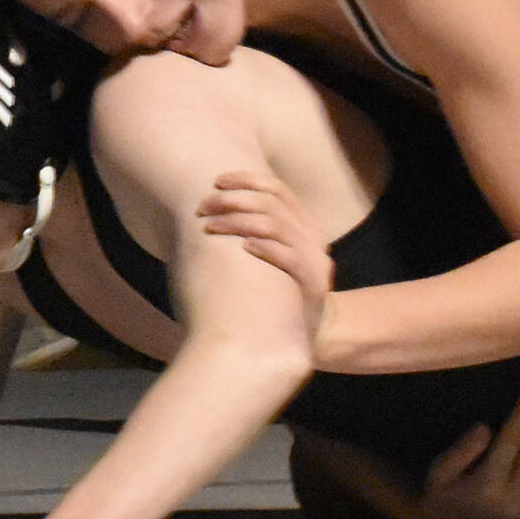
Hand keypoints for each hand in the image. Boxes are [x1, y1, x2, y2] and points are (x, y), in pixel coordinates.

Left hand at [200, 168, 333, 353]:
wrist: (303, 338)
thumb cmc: (275, 293)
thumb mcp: (272, 255)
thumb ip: (256, 232)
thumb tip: (211, 210)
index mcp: (304, 224)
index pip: (277, 189)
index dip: (247, 180)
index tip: (216, 182)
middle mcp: (313, 237)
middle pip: (272, 204)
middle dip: (233, 200)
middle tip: (204, 206)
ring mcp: (315, 261)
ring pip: (276, 226)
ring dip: (238, 222)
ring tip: (211, 226)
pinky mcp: (313, 285)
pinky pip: (290, 258)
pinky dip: (265, 248)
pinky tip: (243, 246)